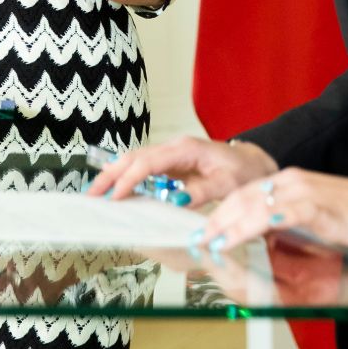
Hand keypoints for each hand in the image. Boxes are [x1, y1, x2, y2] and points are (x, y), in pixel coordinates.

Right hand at [88, 136, 278, 205]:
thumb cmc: (245, 171)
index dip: (129, 179)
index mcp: (186, 149)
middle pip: (135, 157)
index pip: (149, 162)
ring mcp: (172, 155)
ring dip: (115, 174)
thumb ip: (203, 191)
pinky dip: (126, 176)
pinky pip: (145, 168)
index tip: (115, 197)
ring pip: (136, 160)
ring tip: (96, 192)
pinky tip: (113, 184)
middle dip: (111, 174)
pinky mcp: (172, 164)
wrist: (255, 162)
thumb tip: (176, 200)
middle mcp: (175, 148)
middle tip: (92, 194)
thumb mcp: (229, 184)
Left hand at [194, 169, 347, 255]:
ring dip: (226, 225)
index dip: (221, 211)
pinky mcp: (316, 207)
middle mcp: (291, 182)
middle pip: (241, 195)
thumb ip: (287, 227)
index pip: (245, 193)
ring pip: (253, 203)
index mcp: (289, 183)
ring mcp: (303, 192)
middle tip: (197, 239)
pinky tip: (237, 239)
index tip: (204, 230)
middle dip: (215, 218)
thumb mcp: (313, 224)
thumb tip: (262, 242)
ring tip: (209, 242)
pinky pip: (276, 216)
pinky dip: (252, 228)